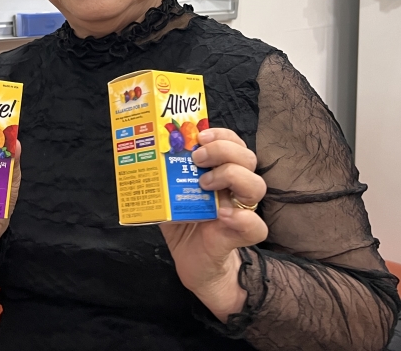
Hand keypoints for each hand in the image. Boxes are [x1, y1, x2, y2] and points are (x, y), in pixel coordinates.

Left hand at [160, 128, 267, 319]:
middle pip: (248, 158)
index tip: (201, 135)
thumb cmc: (183, 226)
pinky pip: (256, 225)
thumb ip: (162, 179)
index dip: (222, 135)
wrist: (194, 264)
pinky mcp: (242, 236)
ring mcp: (241, 211)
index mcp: (220, 173)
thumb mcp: (168, 198)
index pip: (233, 144)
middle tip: (198, 158)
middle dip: (223, 150)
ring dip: (231, 176)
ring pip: (257, 185)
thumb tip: (143, 158)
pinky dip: (242, 218)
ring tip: (204, 185)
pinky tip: (222, 215)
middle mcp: (234, 188)